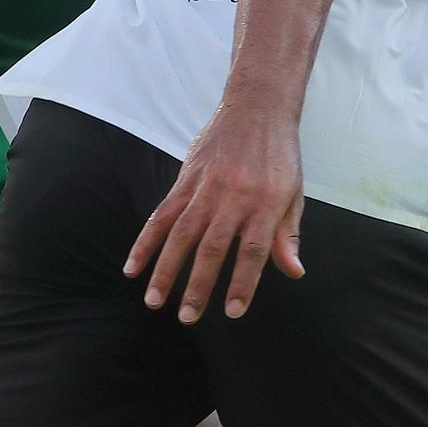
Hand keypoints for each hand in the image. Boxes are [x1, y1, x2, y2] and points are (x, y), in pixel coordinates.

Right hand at [124, 105, 305, 322]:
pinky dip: (146, 241)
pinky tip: (133, 266)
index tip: (233, 312)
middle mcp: (233, 197)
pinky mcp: (186, 180)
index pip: (253, 251)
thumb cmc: (279, 156)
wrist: (258, 108)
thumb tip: (294, 272)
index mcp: (265, 203)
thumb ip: (287, 234)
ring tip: (155, 301)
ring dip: (166, 270)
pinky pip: (162, 214)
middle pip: (212, 248)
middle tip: (188, 318)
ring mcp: (206, 188)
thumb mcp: (293, 194)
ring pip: (181, 235)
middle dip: (198, 285)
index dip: (243, 282)